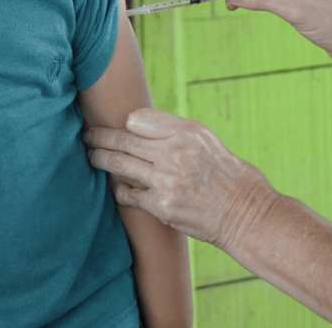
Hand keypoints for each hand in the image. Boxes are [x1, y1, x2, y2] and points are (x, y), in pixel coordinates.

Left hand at [84, 109, 278, 251]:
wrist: (245, 213)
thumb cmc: (226, 174)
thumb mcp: (206, 140)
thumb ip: (174, 131)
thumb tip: (136, 125)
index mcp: (188, 132)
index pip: (138, 118)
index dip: (126, 124)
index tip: (119, 127)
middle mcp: (176, 153)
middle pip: (123, 140)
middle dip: (99, 137)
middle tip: (86, 136)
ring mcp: (167, 181)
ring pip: (119, 165)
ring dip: (100, 160)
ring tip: (90, 157)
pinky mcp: (162, 207)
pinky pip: (128, 194)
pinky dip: (121, 190)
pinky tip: (119, 187)